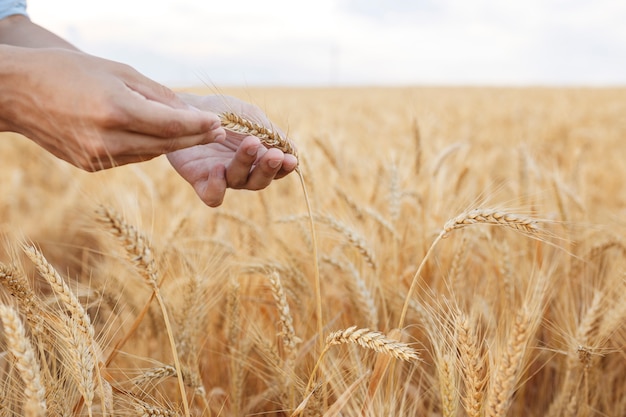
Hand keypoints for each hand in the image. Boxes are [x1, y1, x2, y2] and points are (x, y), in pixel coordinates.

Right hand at [0, 46, 225, 169]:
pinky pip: (131, 157)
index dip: (198, 127)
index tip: (218, 123)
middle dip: (195, 138)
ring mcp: (98, 156)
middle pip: (165, 145)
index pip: (171, 126)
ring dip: (175, 145)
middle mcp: (108, 139)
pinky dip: (148, 147)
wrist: (16, 93)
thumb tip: (189, 112)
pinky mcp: (91, 166)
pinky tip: (161, 138)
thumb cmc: (68, 72)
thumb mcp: (117, 71)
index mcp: (115, 110)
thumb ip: (156, 94)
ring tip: (197, 134)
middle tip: (217, 132)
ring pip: (150, 154)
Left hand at [167, 94, 297, 206]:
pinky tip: (217, 168)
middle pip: (259, 181)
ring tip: (250, 143)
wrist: (187, 104)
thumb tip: (292, 149)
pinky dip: (217, 187)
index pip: (276, 170)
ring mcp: (221, 176)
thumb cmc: (222, 111)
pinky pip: (212, 196)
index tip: (290, 158)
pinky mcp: (199, 179)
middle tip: (274, 154)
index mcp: (257, 158)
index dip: (284, 167)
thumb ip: (269, 133)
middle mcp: (241, 171)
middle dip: (269, 169)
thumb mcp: (250, 116)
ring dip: (246, 165)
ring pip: (239, 183)